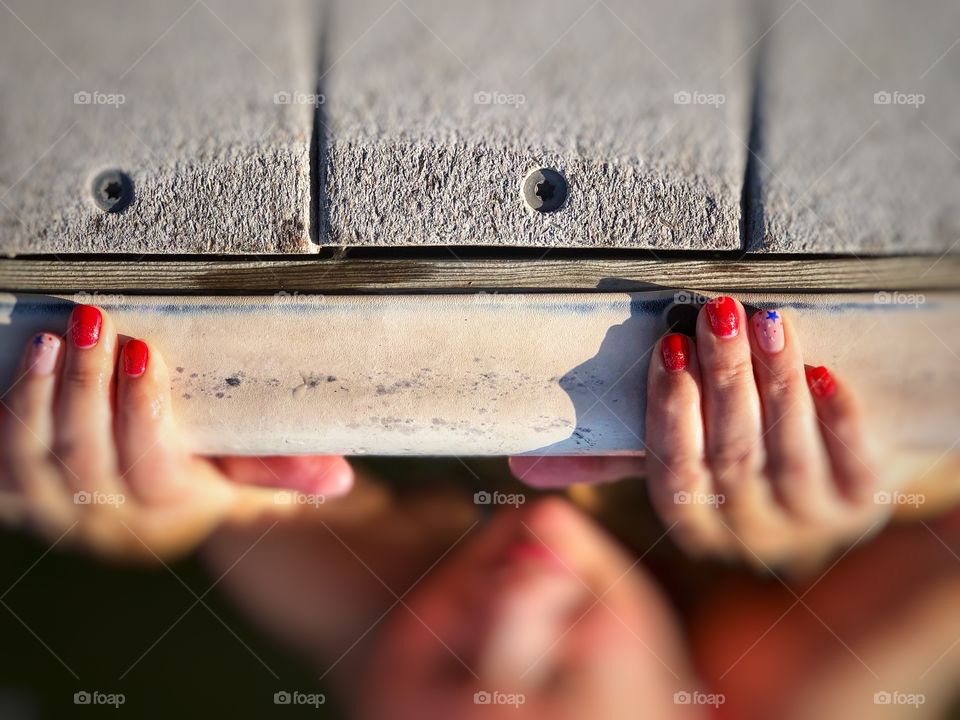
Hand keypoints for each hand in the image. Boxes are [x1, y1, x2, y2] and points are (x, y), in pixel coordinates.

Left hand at [0, 304, 352, 560]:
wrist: (138, 523)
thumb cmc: (199, 486)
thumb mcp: (245, 481)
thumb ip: (284, 472)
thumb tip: (338, 479)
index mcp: (167, 510)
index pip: (150, 462)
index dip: (141, 409)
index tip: (142, 353)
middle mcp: (107, 521)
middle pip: (88, 452)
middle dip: (88, 384)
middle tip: (95, 321)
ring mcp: (56, 513)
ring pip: (38, 456)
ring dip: (41, 394)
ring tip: (55, 338)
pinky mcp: (18, 499)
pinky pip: (1, 462)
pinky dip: (10, 412)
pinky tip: (28, 362)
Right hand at [513, 297, 885, 566]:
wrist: (829, 477)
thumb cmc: (731, 454)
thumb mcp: (672, 457)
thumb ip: (608, 454)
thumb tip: (519, 462)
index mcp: (694, 522)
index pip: (674, 474)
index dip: (671, 413)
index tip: (667, 350)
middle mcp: (748, 531)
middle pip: (732, 455)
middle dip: (724, 381)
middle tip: (716, 315)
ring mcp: (808, 521)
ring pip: (786, 453)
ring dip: (775, 382)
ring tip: (764, 320)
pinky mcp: (862, 502)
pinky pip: (854, 466)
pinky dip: (836, 418)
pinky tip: (822, 371)